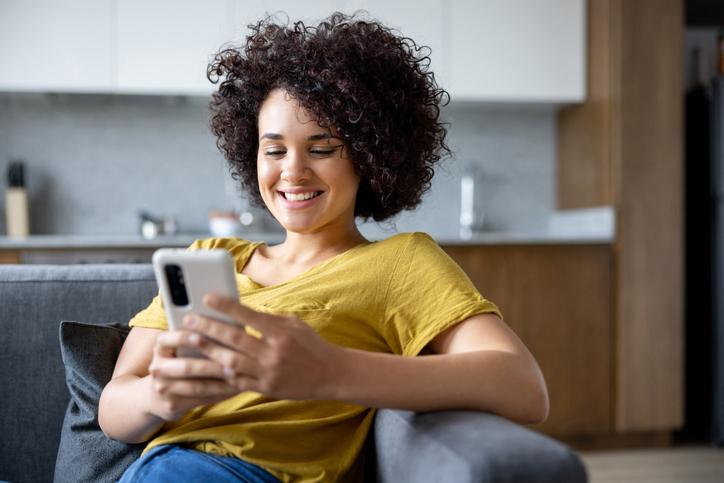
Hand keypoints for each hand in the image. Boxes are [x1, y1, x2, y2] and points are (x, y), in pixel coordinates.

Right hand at [147, 330, 238, 420]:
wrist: (157, 395)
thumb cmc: (181, 361)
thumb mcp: (180, 348)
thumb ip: (197, 338)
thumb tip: (229, 328)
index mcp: (160, 348)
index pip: (168, 340)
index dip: (184, 338)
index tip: (201, 336)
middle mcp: (157, 368)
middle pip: (186, 367)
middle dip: (212, 366)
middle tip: (234, 363)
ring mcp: (162, 389)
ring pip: (196, 387)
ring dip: (220, 383)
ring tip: (239, 377)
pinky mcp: (172, 405)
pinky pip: (200, 400)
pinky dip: (220, 394)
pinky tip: (234, 389)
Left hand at [182, 294, 344, 400]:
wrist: (330, 374)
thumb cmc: (311, 344)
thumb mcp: (294, 324)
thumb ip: (268, 319)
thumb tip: (241, 311)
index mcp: (280, 332)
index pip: (248, 316)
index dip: (226, 307)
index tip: (207, 298)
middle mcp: (273, 352)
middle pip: (234, 338)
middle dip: (208, 328)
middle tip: (188, 320)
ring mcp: (268, 372)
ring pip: (230, 361)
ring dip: (208, 351)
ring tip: (191, 341)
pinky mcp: (266, 388)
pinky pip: (237, 381)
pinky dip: (221, 372)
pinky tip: (207, 364)